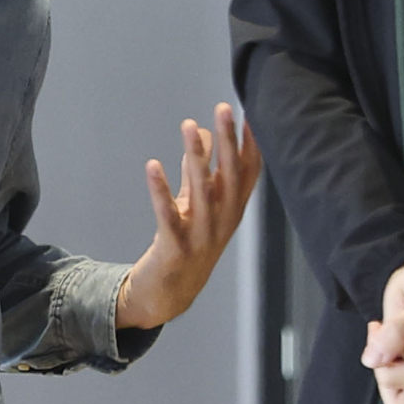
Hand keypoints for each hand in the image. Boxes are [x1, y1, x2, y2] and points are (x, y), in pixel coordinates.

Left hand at [110, 104, 257, 328]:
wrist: (168, 295)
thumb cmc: (186, 242)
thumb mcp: (197, 203)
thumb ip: (201, 169)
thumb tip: (203, 131)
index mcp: (232, 209)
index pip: (248, 172)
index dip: (250, 143)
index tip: (249, 111)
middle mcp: (223, 222)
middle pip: (230, 177)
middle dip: (228, 141)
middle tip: (224, 108)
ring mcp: (202, 237)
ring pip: (202, 192)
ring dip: (196, 157)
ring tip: (189, 126)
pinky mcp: (175, 248)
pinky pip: (168, 215)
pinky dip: (161, 190)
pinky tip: (153, 165)